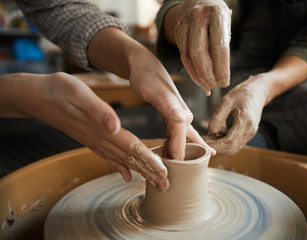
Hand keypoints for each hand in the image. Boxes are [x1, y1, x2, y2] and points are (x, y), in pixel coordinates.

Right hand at [0, 72, 168, 190]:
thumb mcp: (79, 94)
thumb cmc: (57, 91)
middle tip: (165, 185)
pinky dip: (119, 166)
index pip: (132, 148)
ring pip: (121, 160)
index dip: (149, 160)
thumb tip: (116, 126)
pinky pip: (108, 156)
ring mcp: (93, 141)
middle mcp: (99, 139)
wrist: (34, 96)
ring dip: (138, 171)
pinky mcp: (88, 138)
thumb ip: (98, 111)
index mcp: (102, 129)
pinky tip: (126, 174)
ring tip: (152, 181)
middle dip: (148, 172)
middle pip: (129, 159)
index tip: (164, 172)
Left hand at [88, 27, 215, 162]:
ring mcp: (180, 116)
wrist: (144, 64)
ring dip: (184, 154)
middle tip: (179, 178)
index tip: (171, 171)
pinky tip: (180, 153)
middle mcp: (183, 116)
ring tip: (186, 170)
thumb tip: (183, 118)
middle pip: (185, 142)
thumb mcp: (154, 89)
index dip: (177, 155)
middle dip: (184, 160)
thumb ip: (169, 104)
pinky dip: (181, 145)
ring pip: (185, 139)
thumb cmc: (145, 76)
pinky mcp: (174, 116)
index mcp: (180, 113)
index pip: (181, 140)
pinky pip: (180, 134)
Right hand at [169, 0, 231, 94]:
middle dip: (208, 74)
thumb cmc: (217, 18)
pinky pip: (183, 56)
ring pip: (188, 56)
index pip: (219, 47)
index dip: (222, 68)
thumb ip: (223, 48)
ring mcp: (185, 23)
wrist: (199, 0)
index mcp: (217, 14)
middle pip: (200, 52)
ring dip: (198, 75)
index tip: (225, 82)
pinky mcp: (177, 31)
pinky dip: (191, 71)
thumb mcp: (225, 25)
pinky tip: (199, 79)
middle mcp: (199, 17)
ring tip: (208, 85)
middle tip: (216, 85)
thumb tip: (220, 79)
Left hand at [204, 75, 267, 153]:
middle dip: (216, 147)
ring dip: (220, 147)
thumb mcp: (227, 100)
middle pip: (232, 148)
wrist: (257, 92)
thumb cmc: (241, 93)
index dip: (215, 144)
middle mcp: (250, 130)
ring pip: (234, 148)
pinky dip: (225, 144)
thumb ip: (218, 116)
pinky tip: (215, 137)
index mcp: (245, 121)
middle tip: (203, 142)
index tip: (203, 141)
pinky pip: (236, 144)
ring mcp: (250, 133)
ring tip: (208, 139)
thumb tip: (211, 131)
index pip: (229, 140)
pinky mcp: (248, 134)